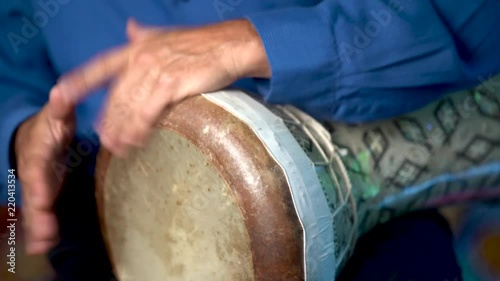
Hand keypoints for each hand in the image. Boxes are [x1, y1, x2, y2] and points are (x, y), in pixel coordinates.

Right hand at [15, 88, 75, 254]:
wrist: (36, 135)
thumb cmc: (51, 125)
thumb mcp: (56, 114)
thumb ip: (59, 107)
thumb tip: (59, 93)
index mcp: (37, 151)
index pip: (35, 168)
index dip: (37, 184)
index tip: (41, 199)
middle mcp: (32, 171)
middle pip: (32, 194)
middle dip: (37, 214)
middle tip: (44, 233)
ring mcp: (36, 184)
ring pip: (34, 208)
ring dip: (38, 227)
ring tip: (42, 245)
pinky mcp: (42, 194)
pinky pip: (40, 212)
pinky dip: (40, 229)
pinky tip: (42, 245)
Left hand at [52, 19, 269, 155]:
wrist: (229, 46)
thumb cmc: (200, 43)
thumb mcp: (165, 35)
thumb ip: (143, 34)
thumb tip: (129, 27)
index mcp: (136, 48)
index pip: (101, 66)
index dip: (80, 81)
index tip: (62, 93)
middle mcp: (141, 59)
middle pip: (116, 96)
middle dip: (108, 121)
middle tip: (104, 141)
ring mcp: (155, 70)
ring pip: (130, 107)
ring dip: (122, 131)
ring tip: (118, 149)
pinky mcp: (171, 84)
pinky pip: (149, 112)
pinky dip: (139, 129)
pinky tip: (136, 141)